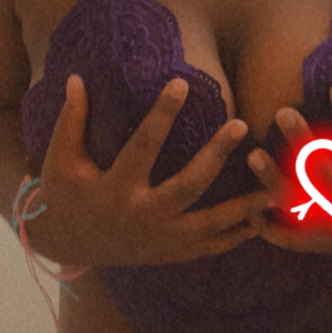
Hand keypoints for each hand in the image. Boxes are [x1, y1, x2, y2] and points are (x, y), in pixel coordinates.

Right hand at [27, 74, 269, 267]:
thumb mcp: (61, 157)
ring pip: (208, 224)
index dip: (162, 114)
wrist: (65, 244)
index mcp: (115, 189)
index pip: (143, 145)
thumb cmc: (64, 192)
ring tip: (270, 186)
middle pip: (188, 185)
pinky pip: (208, 248)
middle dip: (216, 156)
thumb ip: (72, 118)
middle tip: (240, 126)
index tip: (181, 84)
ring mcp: (158, 240)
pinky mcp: (169, 254)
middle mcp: (141, 217)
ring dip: (241, 207)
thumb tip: (76, 78)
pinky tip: (260, 222)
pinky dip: (235, 237)